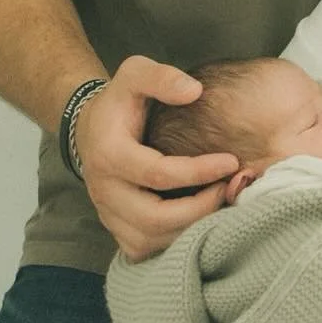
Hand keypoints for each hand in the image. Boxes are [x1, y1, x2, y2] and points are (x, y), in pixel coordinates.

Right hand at [74, 55, 237, 260]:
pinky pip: (146, 249)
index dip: (199, 171)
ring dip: (192, 227)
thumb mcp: (134, 73)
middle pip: (155, 218)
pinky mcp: (116, 230)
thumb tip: (194, 91)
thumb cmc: (121, 103)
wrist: (90, 130)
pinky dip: (176, 241)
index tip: (231, 161)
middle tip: (228, 188)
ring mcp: (108, 214)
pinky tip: (199, 220)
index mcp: (109, 154)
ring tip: (219, 203)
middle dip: (199, 208)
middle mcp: (104, 191)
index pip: (158, 173)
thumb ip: (161, 77)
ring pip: (152, 240)